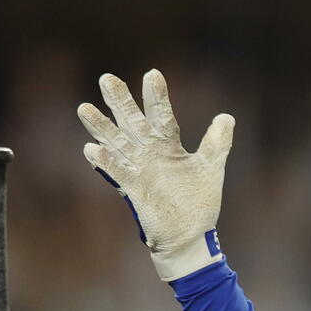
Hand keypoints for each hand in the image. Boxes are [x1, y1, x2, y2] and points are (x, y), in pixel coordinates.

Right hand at [78, 69, 233, 280]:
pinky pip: (118, 174)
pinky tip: (90, 149)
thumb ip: (216, 143)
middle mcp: (151, 155)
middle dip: (121, 102)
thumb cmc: (199, 204)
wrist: (190, 237)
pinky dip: (105, 162)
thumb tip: (226, 117)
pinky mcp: (136, 190)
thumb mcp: (211, 169)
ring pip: (118, 144)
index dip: (156, 97)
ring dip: (102, 127)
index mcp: (169, 147)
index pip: (161, 116)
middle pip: (133, 123)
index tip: (152, 74)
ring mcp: (141, 171)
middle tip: (107, 78)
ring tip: (84, 107)